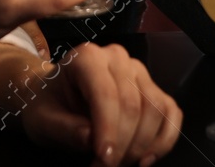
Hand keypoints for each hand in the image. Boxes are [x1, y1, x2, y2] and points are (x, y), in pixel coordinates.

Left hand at [21, 42, 181, 166]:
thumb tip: (90, 138)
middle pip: (133, 104)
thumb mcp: (43, 120)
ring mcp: (139, 72)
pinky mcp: (152, 89)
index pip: (106, 94)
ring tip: (119, 164)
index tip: (104, 159)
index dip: (108, 130)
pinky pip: (171, 113)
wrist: (54, 98)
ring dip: (142, 145)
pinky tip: (145, 159)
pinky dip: (164, 140)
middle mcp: (117, 58)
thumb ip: (64, 129)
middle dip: (123, 144)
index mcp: (87, 58)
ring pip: (155, 109)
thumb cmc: (48, 106)